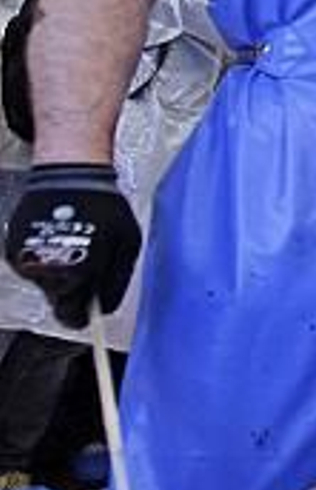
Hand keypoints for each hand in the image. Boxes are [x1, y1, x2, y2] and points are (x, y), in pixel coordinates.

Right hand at [4, 164, 141, 329]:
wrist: (70, 173)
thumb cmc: (104, 206)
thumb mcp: (128, 243)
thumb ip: (118, 280)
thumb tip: (106, 307)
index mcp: (78, 271)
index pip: (73, 314)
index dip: (83, 316)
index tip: (87, 316)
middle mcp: (47, 268)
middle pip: (58, 300)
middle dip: (73, 291)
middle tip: (87, 268)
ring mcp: (27, 258)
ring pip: (45, 282)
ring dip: (60, 272)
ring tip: (75, 243)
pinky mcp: (13, 246)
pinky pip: (32, 264)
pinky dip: (46, 257)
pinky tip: (59, 236)